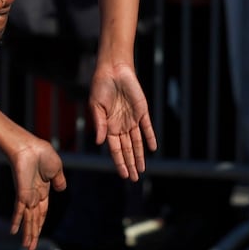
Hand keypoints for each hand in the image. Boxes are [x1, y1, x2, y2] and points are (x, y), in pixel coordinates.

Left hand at [6, 138, 66, 249]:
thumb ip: (59, 181)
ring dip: (28, 233)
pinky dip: (16, 221)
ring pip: (28, 219)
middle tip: (30, 248)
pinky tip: (14, 232)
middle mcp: (33, 196)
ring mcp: (27, 195)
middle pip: (34, 219)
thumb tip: (62, 190)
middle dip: (33, 234)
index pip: (41, 212)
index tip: (38, 234)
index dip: (40, 224)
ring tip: (27, 247)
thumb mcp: (57, 169)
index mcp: (42, 190)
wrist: (30, 147)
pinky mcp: (21, 194)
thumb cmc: (42, 154)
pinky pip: (19, 210)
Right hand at [90, 61, 155, 179]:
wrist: (113, 71)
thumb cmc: (101, 87)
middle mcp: (121, 126)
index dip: (120, 162)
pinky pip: (147, 127)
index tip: (124, 175)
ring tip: (142, 169)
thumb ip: (99, 124)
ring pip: (137, 142)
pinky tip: (152, 148)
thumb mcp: (96, 106)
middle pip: (127, 149)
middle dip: (131, 164)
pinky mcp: (142, 111)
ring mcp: (132, 120)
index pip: (115, 150)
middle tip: (135, 178)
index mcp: (108, 127)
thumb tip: (99, 142)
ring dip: (140, 155)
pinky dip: (150, 137)